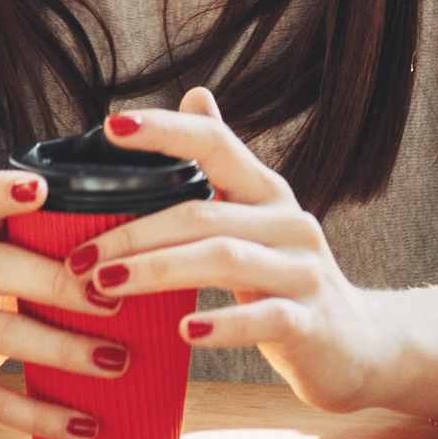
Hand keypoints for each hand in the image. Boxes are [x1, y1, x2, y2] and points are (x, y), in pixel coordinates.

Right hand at [0, 163, 130, 438]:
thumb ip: (47, 242)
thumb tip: (147, 238)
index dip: (2, 190)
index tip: (42, 190)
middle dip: (59, 283)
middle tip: (113, 297)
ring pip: (4, 333)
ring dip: (65, 349)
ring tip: (118, 361)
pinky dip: (44, 415)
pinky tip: (87, 424)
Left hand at [68, 88, 395, 412]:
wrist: (358, 347)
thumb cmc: (287, 280)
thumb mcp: (259, 219)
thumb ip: (224, 167)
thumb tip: (195, 91)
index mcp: (267, 192)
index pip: (216, 142)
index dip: (166, 129)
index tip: (111, 126)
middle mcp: (289, 221)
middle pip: (203, 213)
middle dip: (133, 233)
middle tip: (78, 257)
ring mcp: (304, 271)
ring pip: (224, 260)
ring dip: (157, 271)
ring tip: (104, 287)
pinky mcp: (311, 322)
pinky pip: (263, 318)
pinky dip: (220, 324)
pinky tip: (182, 332)